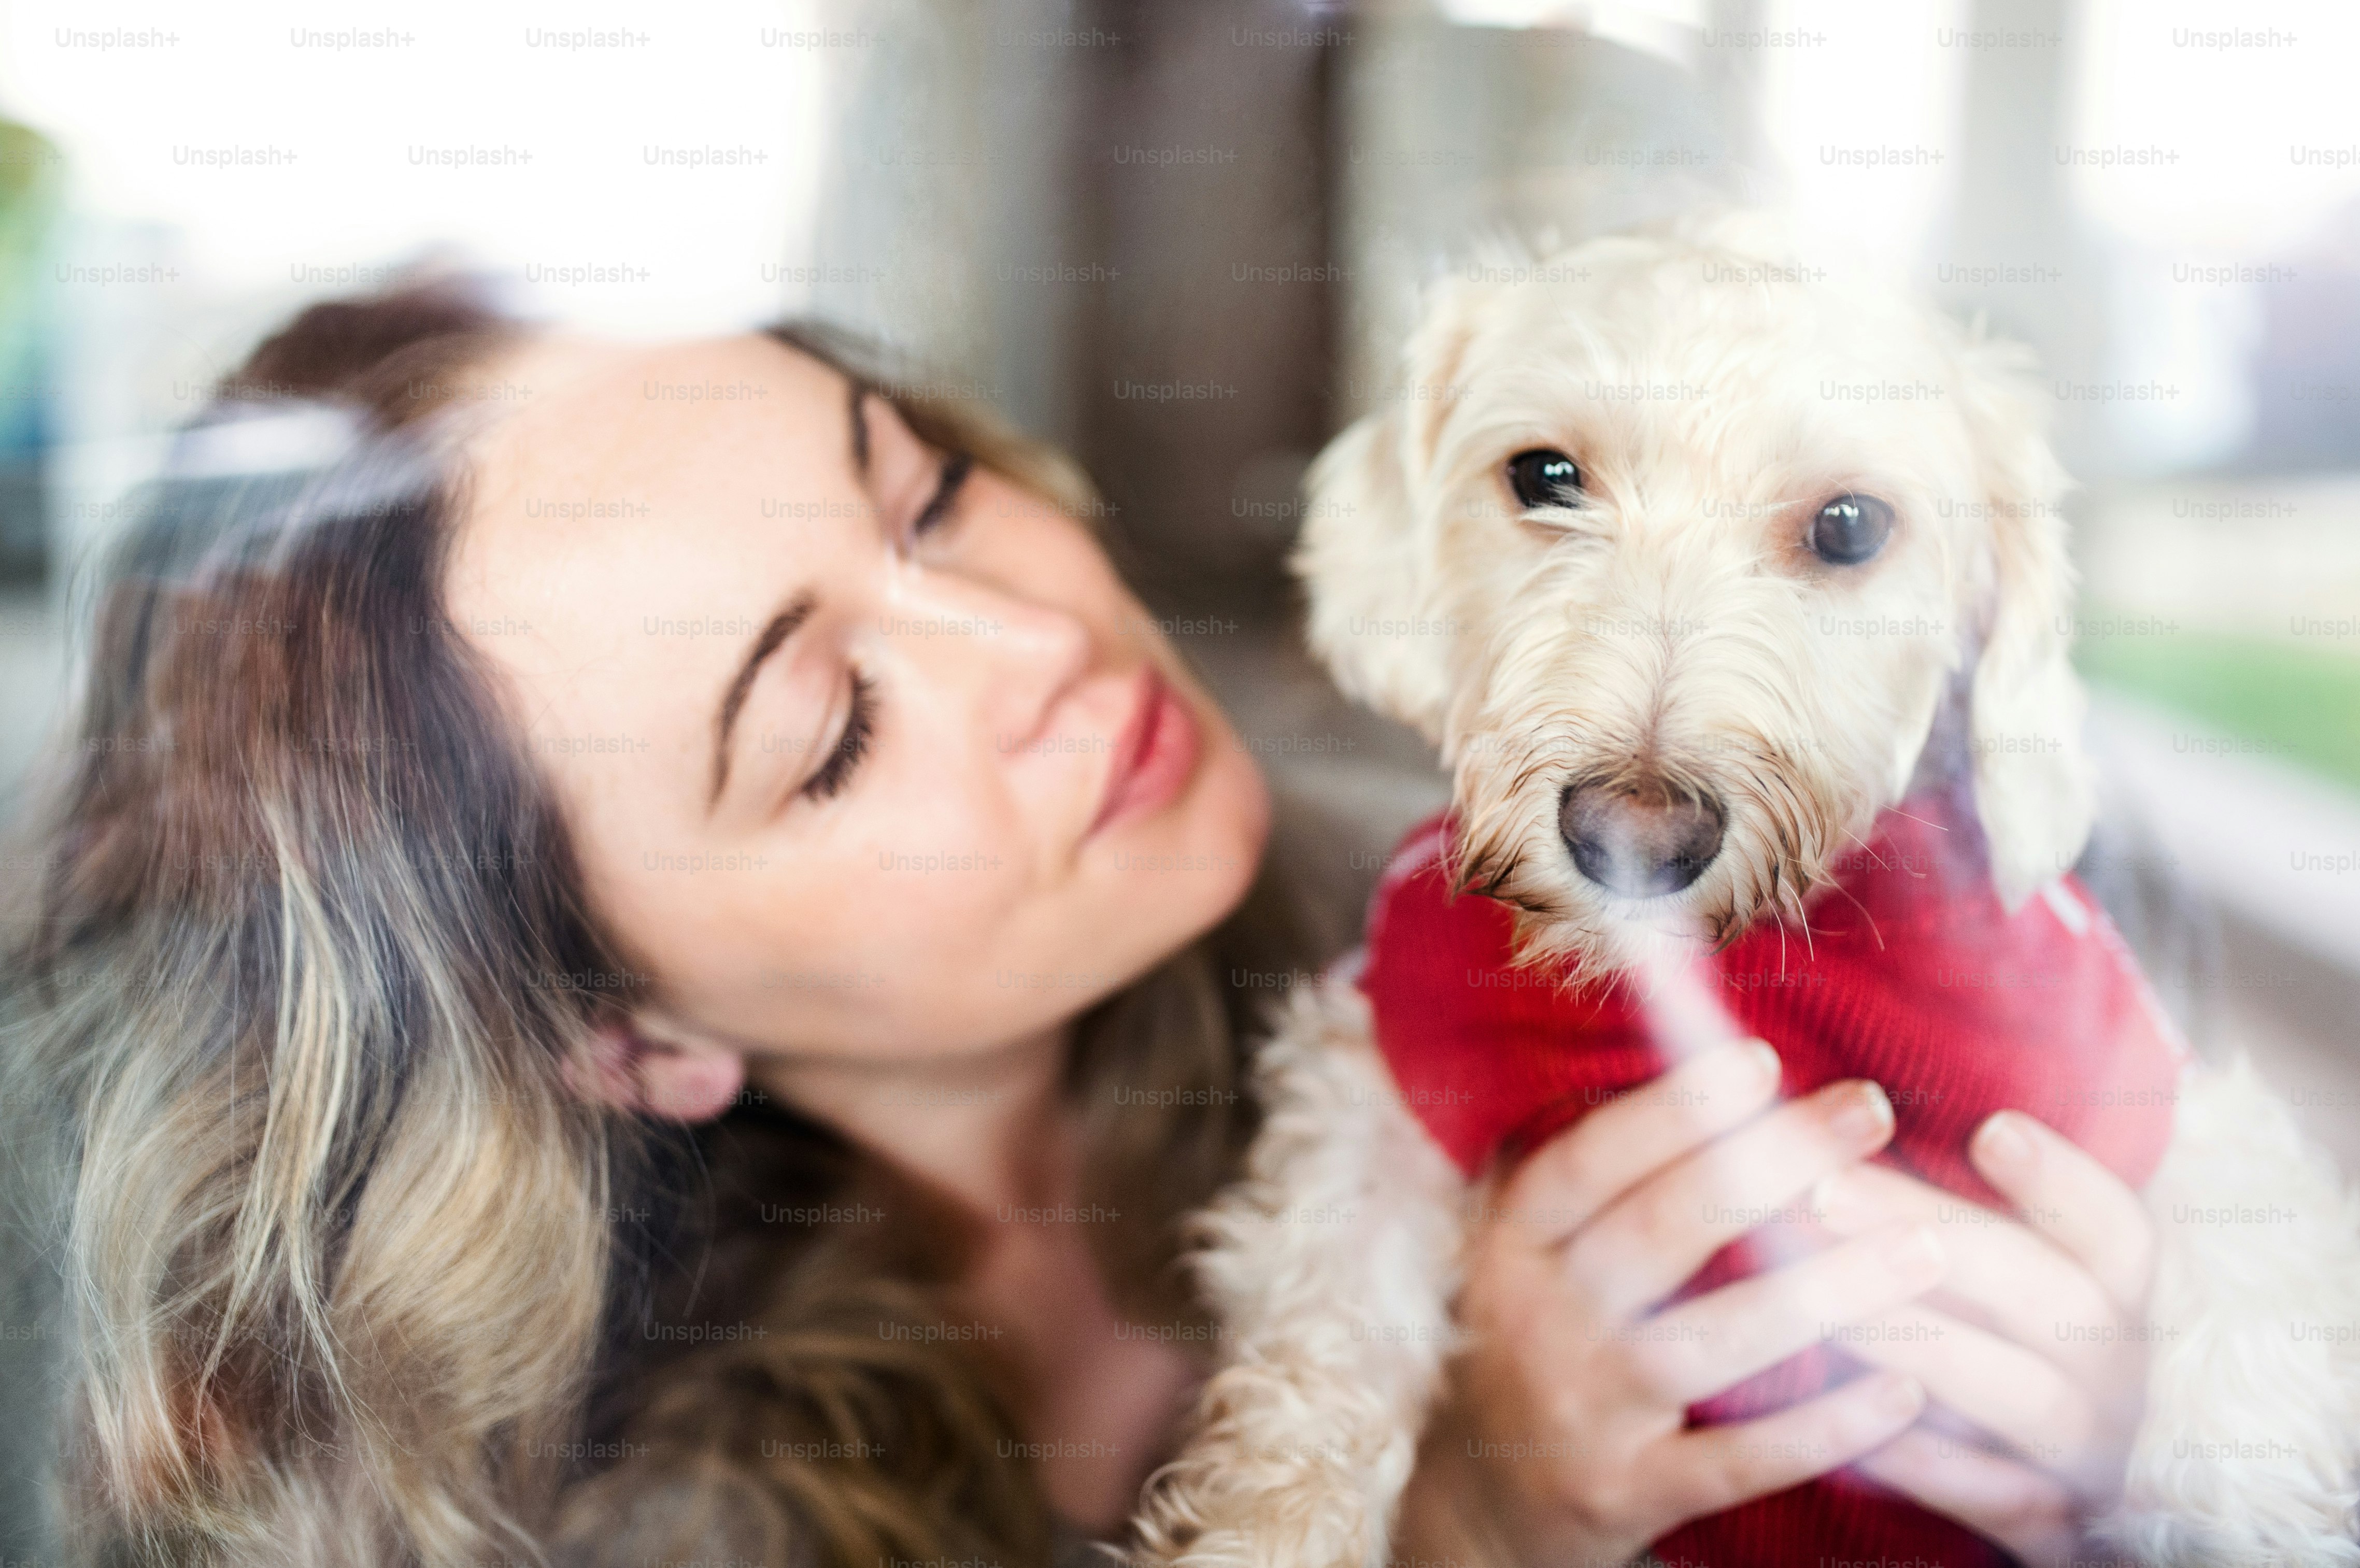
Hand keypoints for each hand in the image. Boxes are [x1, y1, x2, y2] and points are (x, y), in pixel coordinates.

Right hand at [1402, 1039, 1944, 1567]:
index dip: (1672, 1110)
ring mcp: (1579, 1411)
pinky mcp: (1622, 1496)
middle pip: (1659, 1232)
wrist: (1477, 1509)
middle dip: (1772, 1163)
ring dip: (1824, 1290)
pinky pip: (1735, 1461)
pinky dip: (1822, 1428)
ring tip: (1926, 1248)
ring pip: (1708, 1342)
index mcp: (1511, 1246)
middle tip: (1872, 1110)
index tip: (1763, 1059)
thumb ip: (1600, 1191)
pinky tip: (1901, 1390)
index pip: (1588, 1163)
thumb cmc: (1533, 1351)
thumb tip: (1716, 1085)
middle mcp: (1535, 1320)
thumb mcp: (1528, 1262)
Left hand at [1814, 1111, 2157, 1565]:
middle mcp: (2121, 1366)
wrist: (2080, 1487)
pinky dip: (1926, 1467)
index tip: (1992, 1128)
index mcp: (2124, 1293)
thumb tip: (1854, 1111)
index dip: (2061, 1180)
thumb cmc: (2029, 1340)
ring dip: (1915, 1341)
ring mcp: (2092, 1450)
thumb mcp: (2034, 1270)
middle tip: (1821, 1191)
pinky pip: (1994, 1499)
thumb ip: (1973, 1210)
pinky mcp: (2055, 1526)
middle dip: (1929, 1237)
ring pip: (2016, 1392)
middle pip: (2043, 1292)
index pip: (2117, 1227)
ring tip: (1814, 1302)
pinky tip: (1849, 1431)